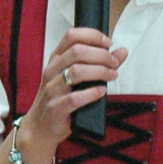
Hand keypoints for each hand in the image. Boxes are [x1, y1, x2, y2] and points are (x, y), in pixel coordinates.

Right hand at [17, 26, 128, 163]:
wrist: (40, 127)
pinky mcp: (56, 108)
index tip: (108, 43)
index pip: (72, 36)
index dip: (93, 36)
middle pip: (77, 51)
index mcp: (56, 59)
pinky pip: (75, 98)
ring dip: (100, 72)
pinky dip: (92, 93)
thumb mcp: (77, 78)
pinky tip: (101, 92)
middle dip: (101, 55)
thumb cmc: (60, 99)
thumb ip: (100, 63)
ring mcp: (52, 89)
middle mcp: (52, 70)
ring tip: (112, 76)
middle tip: (114, 63)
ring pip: (76, 71)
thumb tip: (122, 51)